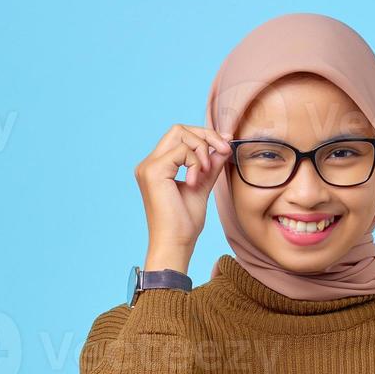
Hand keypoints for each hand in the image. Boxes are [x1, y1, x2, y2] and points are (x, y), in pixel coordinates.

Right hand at [134, 124, 234, 271]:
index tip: (225, 146)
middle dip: (206, 135)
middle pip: (178, 129)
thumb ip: (210, 165)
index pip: (179, 136)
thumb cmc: (185, 224)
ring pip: (180, 134)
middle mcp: (149, 164)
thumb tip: (224, 143)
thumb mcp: (202, 186)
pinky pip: (182, 151)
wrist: (175, 244)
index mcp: (157, 167)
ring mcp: (148, 167)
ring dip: (202, 149)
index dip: (204, 136)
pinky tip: (195, 182)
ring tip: (206, 173)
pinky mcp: (153, 171)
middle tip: (224, 151)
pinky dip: (195, 163)